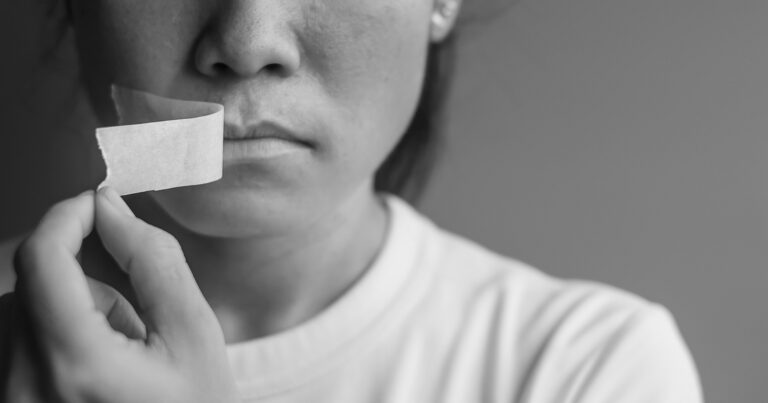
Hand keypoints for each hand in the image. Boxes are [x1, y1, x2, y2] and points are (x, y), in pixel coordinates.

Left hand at [0, 188, 238, 402]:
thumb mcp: (194, 334)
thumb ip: (153, 259)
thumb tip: (108, 207)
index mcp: (77, 366)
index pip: (41, 260)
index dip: (65, 216)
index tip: (95, 202)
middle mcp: (25, 388)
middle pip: (30, 286)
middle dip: (81, 280)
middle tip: (132, 317)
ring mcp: (14, 402)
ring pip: (21, 314)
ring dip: (68, 311)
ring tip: (119, 353)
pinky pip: (18, 344)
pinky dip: (56, 337)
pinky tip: (96, 369)